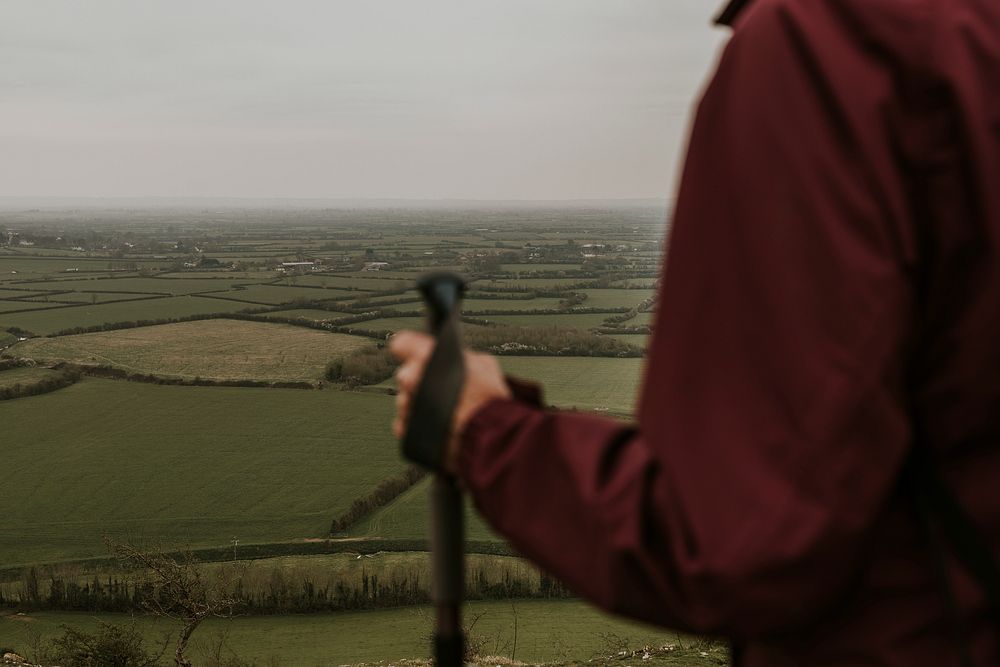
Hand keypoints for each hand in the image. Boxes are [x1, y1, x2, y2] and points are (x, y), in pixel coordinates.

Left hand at [390, 330, 511, 468]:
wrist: (491, 435)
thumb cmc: (489, 399)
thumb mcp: (483, 364)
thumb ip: (462, 357)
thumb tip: (457, 358)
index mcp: (425, 356)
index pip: (402, 344)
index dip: (409, 350)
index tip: (416, 355)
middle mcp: (410, 379)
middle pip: (405, 375)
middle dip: (418, 381)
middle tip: (439, 389)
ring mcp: (406, 406)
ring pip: (405, 401)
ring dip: (418, 405)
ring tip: (442, 412)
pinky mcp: (406, 431)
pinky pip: (404, 424)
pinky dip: (416, 426)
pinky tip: (434, 427)